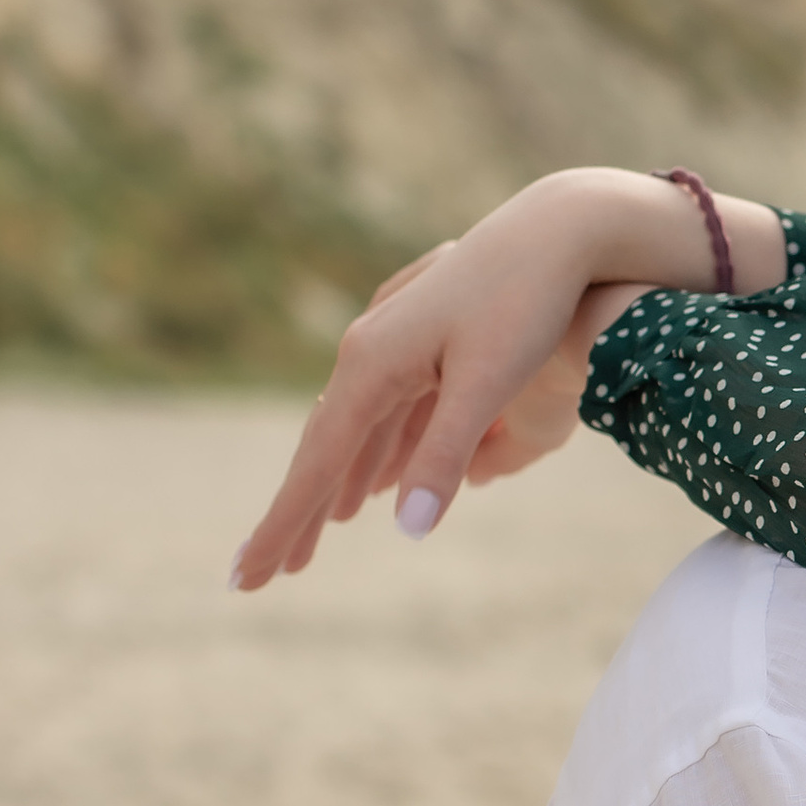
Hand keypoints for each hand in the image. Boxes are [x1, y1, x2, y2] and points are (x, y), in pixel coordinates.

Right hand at [229, 167, 776, 587]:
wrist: (557, 229)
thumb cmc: (527, 301)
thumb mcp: (488, 382)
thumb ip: (444, 454)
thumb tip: (408, 531)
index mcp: (372, 365)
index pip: (317, 464)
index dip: (283, 522)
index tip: (247, 574)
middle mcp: (368, 352)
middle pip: (322, 451)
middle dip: (294, 516)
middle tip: (258, 576)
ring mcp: (392, 344)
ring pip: (351, 435)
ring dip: (329, 492)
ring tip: (306, 546)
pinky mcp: (422, 343)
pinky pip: (382, 417)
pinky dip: (368, 460)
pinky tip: (366, 491)